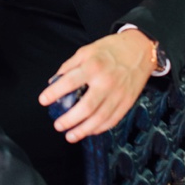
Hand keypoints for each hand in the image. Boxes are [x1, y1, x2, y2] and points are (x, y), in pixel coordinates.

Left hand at [38, 30, 155, 142]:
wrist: (141, 49)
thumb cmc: (113, 49)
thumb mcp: (88, 50)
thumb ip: (70, 65)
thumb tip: (54, 81)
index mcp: (94, 66)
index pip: (69, 82)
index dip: (54, 92)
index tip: (43, 100)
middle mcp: (106, 81)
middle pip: (85, 107)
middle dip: (69, 120)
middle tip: (58, 125)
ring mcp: (118, 93)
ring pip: (99, 118)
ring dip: (83, 130)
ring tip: (70, 135)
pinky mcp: (127, 101)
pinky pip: (112, 120)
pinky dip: (100, 128)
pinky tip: (90, 131)